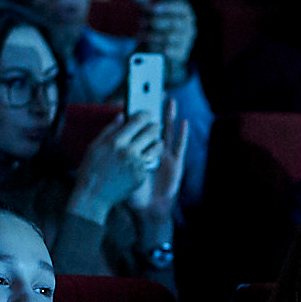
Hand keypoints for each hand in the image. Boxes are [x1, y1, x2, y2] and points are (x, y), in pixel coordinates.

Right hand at [67, 111, 159, 222]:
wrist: (93, 196)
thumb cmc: (90, 169)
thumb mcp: (95, 146)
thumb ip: (110, 129)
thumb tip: (122, 115)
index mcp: (116, 141)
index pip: (137, 121)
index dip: (144, 115)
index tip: (147, 113)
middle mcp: (128, 152)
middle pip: (150, 132)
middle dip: (154, 126)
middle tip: (156, 125)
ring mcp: (137, 165)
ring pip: (156, 147)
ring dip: (158, 142)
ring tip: (156, 141)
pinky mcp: (142, 176)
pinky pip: (150, 163)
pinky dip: (149, 159)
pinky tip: (146, 158)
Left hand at [127, 100, 188, 230]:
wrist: (144, 211)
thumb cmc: (130, 191)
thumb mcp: (118, 165)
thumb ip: (117, 142)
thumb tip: (118, 118)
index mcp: (136, 149)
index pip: (138, 126)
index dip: (138, 111)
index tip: (135, 93)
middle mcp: (151, 150)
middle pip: (153, 125)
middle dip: (154, 109)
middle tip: (153, 90)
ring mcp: (164, 156)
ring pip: (167, 132)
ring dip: (169, 116)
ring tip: (168, 100)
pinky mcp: (175, 164)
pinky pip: (179, 147)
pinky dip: (182, 135)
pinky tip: (183, 122)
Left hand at [131, 0, 195, 77]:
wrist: (160, 51)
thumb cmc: (156, 25)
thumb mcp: (149, 13)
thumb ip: (142, 1)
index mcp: (185, 12)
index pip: (181, 7)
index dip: (167, 6)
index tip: (152, 8)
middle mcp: (189, 25)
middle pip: (173, 22)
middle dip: (154, 22)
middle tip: (140, 22)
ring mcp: (187, 41)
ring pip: (169, 37)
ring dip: (152, 36)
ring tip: (140, 35)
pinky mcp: (182, 54)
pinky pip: (170, 50)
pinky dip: (157, 48)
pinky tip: (148, 45)